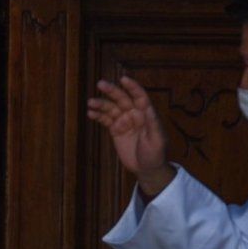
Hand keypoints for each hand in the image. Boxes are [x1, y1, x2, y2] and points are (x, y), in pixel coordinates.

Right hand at [87, 77, 174, 195]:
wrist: (147, 169)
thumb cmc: (156, 154)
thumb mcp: (157, 140)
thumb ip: (153, 124)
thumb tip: (149, 108)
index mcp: (146, 114)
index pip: (139, 96)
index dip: (132, 87)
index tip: (123, 79)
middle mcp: (134, 114)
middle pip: (122, 99)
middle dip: (111, 91)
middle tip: (100, 84)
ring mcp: (124, 121)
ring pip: (111, 108)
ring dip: (101, 104)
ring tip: (90, 102)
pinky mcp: (116, 130)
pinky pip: (105, 120)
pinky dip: (98, 116)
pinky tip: (90, 113)